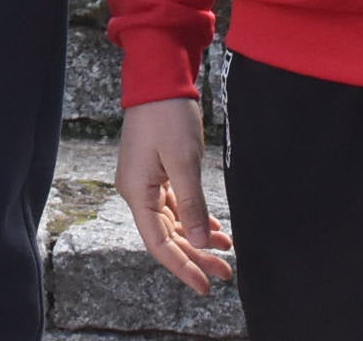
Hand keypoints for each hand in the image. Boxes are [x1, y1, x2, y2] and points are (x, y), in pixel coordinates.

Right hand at [117, 96, 232, 292]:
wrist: (160, 77)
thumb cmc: (167, 115)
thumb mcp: (183, 162)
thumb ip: (191, 205)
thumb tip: (198, 242)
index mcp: (137, 192)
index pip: (159, 243)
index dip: (182, 267)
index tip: (205, 284)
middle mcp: (137, 191)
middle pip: (167, 236)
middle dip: (196, 254)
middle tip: (225, 272)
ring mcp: (146, 182)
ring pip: (173, 222)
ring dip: (198, 237)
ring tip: (226, 251)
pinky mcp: (156, 172)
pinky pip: (175, 205)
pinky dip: (194, 217)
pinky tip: (214, 227)